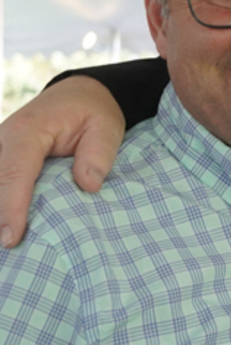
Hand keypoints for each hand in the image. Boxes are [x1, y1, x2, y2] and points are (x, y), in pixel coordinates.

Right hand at [0, 76, 124, 246]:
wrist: (78, 95)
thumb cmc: (93, 113)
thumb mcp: (106, 127)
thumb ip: (98, 155)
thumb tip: (89, 185)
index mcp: (27, 132)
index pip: (15, 173)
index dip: (11, 207)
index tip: (11, 238)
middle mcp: (3, 140)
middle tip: (7, 249)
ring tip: (7, 245)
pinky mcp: (0, 159)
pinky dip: (2, 202)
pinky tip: (6, 225)